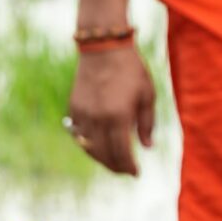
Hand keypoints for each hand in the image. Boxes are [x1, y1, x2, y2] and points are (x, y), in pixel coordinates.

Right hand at [67, 44, 155, 175]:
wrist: (103, 47)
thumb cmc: (130, 69)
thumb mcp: (147, 95)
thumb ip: (147, 123)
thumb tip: (147, 147)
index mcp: (118, 116)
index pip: (122, 153)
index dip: (129, 167)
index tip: (136, 173)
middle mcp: (98, 118)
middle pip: (104, 155)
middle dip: (115, 167)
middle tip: (125, 171)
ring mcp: (83, 113)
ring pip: (88, 147)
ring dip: (100, 158)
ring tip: (112, 161)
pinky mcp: (74, 107)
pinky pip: (78, 134)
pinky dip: (87, 144)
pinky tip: (97, 145)